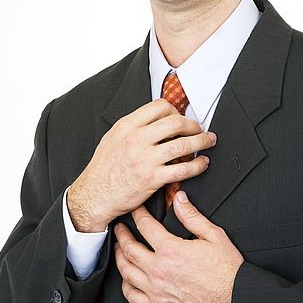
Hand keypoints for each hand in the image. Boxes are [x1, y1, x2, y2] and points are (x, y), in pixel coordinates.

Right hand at [67, 99, 215, 230]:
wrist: (94, 195)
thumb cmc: (103, 168)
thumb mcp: (113, 138)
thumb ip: (134, 126)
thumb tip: (158, 119)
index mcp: (127, 126)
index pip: (159, 106)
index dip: (175, 110)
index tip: (181, 117)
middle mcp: (136, 139)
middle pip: (175, 122)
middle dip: (193, 124)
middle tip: (199, 129)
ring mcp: (145, 159)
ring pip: (182, 144)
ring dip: (201, 141)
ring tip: (209, 141)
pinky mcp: (152, 179)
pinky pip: (183, 169)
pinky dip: (198, 165)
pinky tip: (203, 163)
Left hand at [114, 191, 243, 302]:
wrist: (234, 300)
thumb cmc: (227, 270)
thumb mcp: (213, 235)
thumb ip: (192, 216)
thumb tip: (179, 200)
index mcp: (171, 250)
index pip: (145, 226)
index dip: (138, 214)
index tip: (135, 210)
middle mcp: (159, 270)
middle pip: (130, 248)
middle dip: (122, 234)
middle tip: (120, 227)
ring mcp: (156, 290)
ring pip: (127, 272)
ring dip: (119, 257)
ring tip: (120, 249)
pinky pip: (132, 296)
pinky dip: (126, 285)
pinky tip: (128, 278)